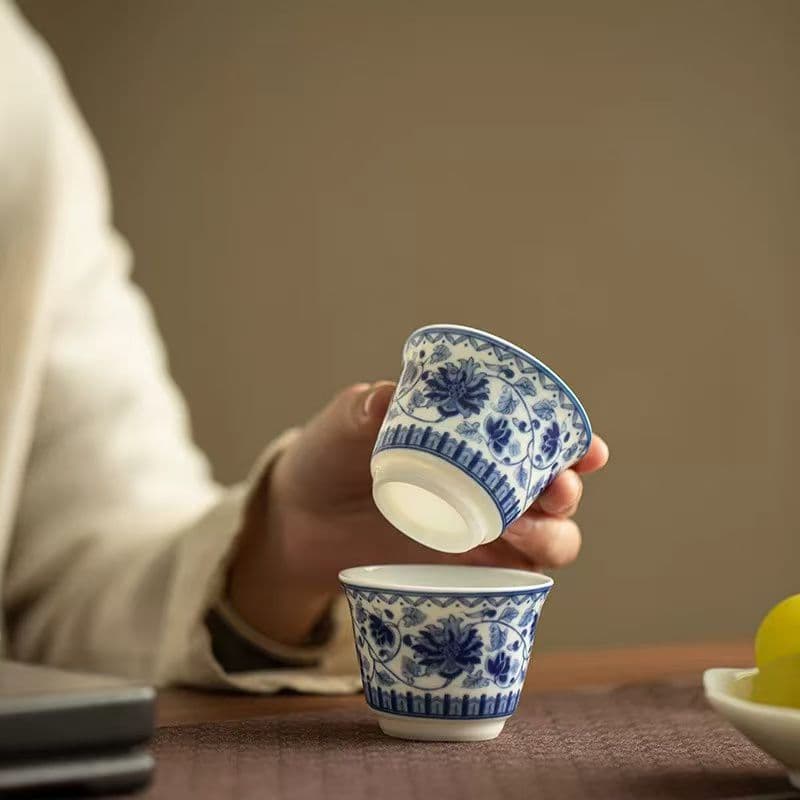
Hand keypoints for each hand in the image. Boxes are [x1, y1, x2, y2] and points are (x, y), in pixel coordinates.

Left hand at [228, 382, 608, 644]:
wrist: (298, 522)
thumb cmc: (328, 459)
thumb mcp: (343, 427)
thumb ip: (363, 410)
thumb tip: (387, 399)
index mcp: (473, 441)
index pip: (539, 439)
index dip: (575, 444)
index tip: (588, 450)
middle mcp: (488, 486)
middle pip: (557, 493)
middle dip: (567, 491)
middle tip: (552, 490)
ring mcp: (479, 532)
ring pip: (549, 540)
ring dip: (552, 535)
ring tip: (515, 529)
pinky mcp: (461, 573)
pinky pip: (512, 582)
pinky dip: (522, 576)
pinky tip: (503, 566)